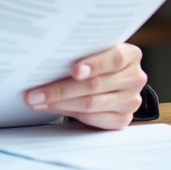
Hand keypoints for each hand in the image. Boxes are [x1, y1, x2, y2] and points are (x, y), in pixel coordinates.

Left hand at [23, 43, 145, 129]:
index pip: (114, 59)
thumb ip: (82, 52)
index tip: (74, 70)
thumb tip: (47, 59)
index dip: (93, 64)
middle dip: (61, 89)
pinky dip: (69, 113)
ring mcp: (130, 101)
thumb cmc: (98, 61)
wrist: (112, 78)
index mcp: (131, 55)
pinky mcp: (123, 119)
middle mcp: (134, 78)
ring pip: (90, 104)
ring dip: (60, 103)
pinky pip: (93, 118)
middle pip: (95, 85)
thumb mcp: (95, 51)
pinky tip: (52, 108)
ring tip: (38, 100)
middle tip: (36, 92)